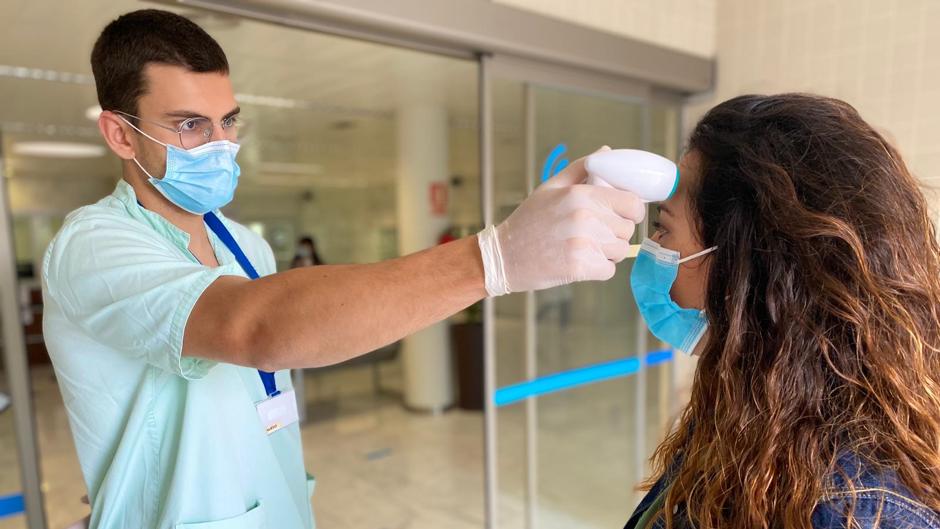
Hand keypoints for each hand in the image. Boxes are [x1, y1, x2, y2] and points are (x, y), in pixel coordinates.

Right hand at [478, 146, 645, 295]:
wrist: (502, 256)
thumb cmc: (527, 221)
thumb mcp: (550, 187)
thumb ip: (581, 168)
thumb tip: (607, 152)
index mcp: (580, 194)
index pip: (632, 203)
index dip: (632, 211)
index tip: (622, 216)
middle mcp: (584, 216)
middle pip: (627, 229)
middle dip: (615, 233)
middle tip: (592, 234)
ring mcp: (582, 243)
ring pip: (621, 251)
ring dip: (608, 253)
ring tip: (583, 248)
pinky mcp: (579, 267)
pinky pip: (609, 270)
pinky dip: (598, 269)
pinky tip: (579, 262)